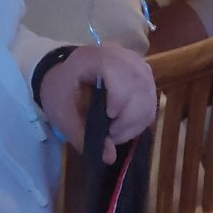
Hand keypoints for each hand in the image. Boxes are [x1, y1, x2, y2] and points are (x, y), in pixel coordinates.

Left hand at [38, 44, 155, 163]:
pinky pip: (151, 98)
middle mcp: (120, 55)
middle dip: (129, 119)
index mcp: (94, 57)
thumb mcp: (61, 114)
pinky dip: (142, 118)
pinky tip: (125, 126)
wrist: (64, 74)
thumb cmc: (60, 91)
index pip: (119, 73)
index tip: (107, 123)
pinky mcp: (144, 74)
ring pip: (149, 94)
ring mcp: (135, 63)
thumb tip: (110, 157)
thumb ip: (82, 135)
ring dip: (136, 122)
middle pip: (139, 86)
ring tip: (116, 133)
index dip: (119, 100)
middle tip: (111, 136)